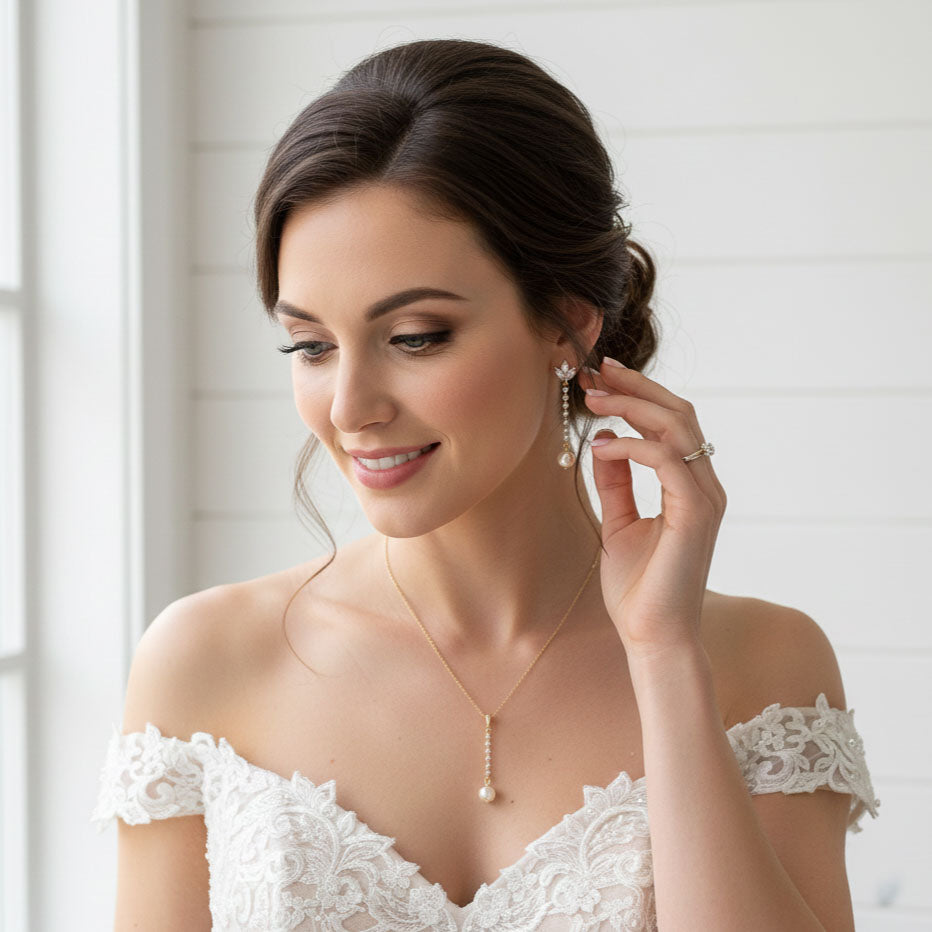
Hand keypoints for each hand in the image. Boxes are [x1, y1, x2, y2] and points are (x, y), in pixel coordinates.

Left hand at [579, 358, 726, 660]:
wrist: (652, 636)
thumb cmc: (639, 587)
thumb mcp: (618, 522)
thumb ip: (615, 482)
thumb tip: (604, 442)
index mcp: (689, 485)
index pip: (671, 423)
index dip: (637, 395)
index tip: (600, 380)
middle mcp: (704, 485)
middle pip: (679, 412)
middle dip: (636, 387)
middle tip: (597, 372)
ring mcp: (705, 498)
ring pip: (679, 427)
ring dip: (634, 406)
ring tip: (595, 398)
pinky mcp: (696, 514)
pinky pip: (668, 461)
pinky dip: (635, 446)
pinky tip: (605, 445)